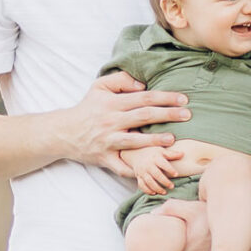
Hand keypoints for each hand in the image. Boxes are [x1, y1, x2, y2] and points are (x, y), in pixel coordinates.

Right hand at [59, 71, 190, 175]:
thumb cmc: (87, 108)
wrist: (63, 132)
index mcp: (112, 104)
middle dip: (168, 115)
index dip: (165, 98)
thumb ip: (121, 80)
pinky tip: (152, 169)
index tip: (183, 99)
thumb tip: (143, 85)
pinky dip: (136, 170)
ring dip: (154, 141)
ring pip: (134, 142)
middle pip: (143, 117)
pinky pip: (122, 167)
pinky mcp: (104, 158)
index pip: (143, 98)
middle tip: (188, 115)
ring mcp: (108, 141)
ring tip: (173, 140)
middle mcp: (111, 122)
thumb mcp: (99, 87)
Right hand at [119, 143, 175, 194]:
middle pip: (156, 175)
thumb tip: (183, 154)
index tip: (176, 174)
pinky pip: (141, 185)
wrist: (136, 154)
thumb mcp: (161, 151)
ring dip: (157, 188)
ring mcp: (142, 172)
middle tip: (172, 186)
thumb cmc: (152, 153)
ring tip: (164, 192)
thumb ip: (171, 154)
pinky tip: (154, 193)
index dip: (170, 169)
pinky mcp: (138, 177)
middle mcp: (148, 165)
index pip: (163, 164)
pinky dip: (147, 190)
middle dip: (164, 181)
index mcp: (155, 158)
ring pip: (149, 182)